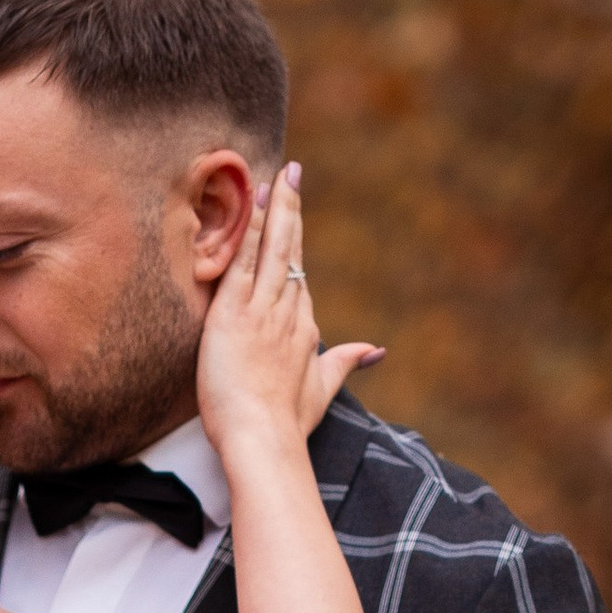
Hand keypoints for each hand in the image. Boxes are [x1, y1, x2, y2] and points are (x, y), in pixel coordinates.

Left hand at [194, 163, 382, 456]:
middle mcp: (288, 313)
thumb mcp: (321, 391)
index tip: (293, 214)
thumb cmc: (288, 425)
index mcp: (303, 330)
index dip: (295, 245)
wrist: (265, 441)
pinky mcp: (235, 315)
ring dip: (275, 209)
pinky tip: (255, 202)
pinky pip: (244, 263)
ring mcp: (263, 311)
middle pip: (292, 252)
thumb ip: (345, 364)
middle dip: (292, 210)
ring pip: (272, 249)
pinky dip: (252, 231)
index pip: (298, 278)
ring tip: (275, 174)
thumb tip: (376, 351)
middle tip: (292, 171)